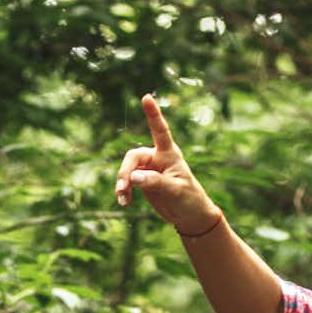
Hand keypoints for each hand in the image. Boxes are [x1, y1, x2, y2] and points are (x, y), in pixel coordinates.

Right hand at [114, 94, 217, 235]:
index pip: (160, 131)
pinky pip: (127, 182)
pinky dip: (123, 191)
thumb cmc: (189, 199)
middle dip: (126, 171)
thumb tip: (134, 176)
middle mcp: (157, 158)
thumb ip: (155, 182)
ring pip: (127, 169)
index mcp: (169, 154)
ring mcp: (148, 170)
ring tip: (122, 198)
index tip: (146, 97)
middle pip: (133, 156)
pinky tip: (124, 202)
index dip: (153, 114)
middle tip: (122, 187)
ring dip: (122, 183)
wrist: (189, 215)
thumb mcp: (175, 190)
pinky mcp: (143, 182)